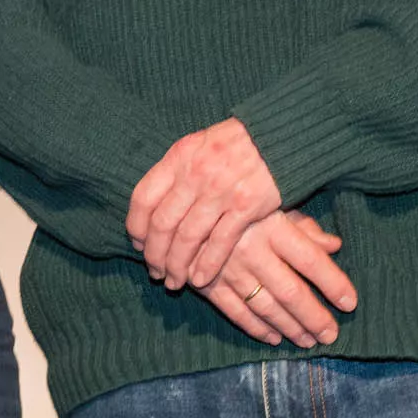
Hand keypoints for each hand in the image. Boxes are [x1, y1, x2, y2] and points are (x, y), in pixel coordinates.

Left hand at [127, 117, 280, 291]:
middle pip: (163, 224)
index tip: (138, 244)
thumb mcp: (198, 145)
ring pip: (188, 238)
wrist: (281, 136)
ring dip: (177, 265)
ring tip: (174, 281)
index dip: (136, 227)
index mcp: (179, 157)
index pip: (143, 198)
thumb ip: (176, 171)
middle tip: (155, 272)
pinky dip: (207, 265)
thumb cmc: (236, 143)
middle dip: (154, 254)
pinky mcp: (247, 206)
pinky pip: (220, 242)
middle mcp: (195, 174)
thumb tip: (151, 205)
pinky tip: (199, 280)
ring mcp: (221, 191)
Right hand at [197, 211, 357, 349]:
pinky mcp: (206, 282)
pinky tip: (273, 338)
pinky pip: (234, 311)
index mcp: (271, 226)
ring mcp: (227, 269)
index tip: (350, 303)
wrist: (180, 205)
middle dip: (314, 317)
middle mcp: (251, 250)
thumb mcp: (271, 203)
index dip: (333, 284)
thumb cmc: (236, 202)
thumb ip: (303, 225)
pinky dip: (255, 328)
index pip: (311, 260)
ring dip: (289, 327)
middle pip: (290, 291)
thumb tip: (335, 245)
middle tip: (331, 335)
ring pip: (264, 306)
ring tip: (308, 341)